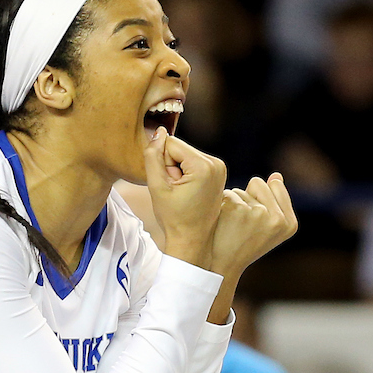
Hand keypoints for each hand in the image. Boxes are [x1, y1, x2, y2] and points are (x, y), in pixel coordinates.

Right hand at [144, 127, 225, 270]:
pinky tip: (188, 193)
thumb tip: (159, 131)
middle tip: (176, 192)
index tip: (170, 186)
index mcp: (204, 165)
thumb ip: (153, 156)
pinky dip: (186, 175)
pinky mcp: (219, 172)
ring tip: (182, 194)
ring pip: (185, 155)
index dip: (163, 164)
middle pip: (180, 148)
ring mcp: (220, 167)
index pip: (171, 144)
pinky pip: (194, 163)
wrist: (192, 241)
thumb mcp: (156, 186)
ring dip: (178, 172)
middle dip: (172, 167)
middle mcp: (216, 163)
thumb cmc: (173, 218)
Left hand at [210, 174, 297, 283]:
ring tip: (232, 227)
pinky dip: (222, 206)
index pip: (275, 185)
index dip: (261, 198)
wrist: (221, 267)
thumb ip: (275, 201)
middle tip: (242, 225)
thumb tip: (276, 176)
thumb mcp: (267, 227)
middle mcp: (277, 218)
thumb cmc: (243, 245)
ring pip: (240, 190)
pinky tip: (222, 224)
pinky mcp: (237, 210)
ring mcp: (258, 213)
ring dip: (234, 204)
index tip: (254, 221)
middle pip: (258, 182)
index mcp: (289, 223)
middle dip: (248, 197)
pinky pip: (227, 195)